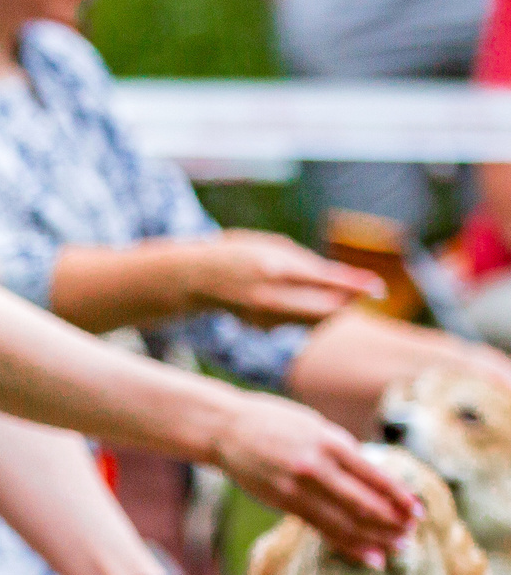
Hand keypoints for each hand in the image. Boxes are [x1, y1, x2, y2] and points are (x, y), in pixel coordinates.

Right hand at [183, 230, 383, 325]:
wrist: (195, 278)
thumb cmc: (240, 254)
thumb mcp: (275, 247)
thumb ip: (308, 264)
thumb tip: (344, 283)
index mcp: (277, 269)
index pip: (328, 281)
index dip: (357, 285)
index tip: (379, 287)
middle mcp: (272, 297)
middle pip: (326, 309)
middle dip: (348, 301)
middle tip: (363, 290)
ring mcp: (266, 317)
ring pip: (314, 318)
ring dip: (330, 308)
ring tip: (330, 292)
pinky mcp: (262, 328)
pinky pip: (296, 322)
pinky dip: (307, 313)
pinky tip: (294, 299)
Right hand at [212, 389, 419, 563]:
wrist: (225, 429)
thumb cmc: (275, 424)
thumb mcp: (316, 427)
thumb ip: (342, 452)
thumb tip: (375, 479)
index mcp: (330, 443)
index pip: (375, 477)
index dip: (400, 497)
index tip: (419, 510)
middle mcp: (315, 468)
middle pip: (363, 504)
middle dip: (392, 522)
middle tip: (412, 533)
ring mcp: (296, 488)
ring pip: (344, 522)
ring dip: (375, 538)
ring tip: (397, 547)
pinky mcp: (282, 502)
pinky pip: (321, 528)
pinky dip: (347, 544)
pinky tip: (368, 555)